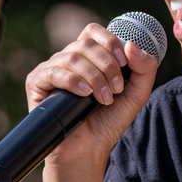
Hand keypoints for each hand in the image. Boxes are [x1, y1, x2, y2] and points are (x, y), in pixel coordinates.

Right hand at [24, 23, 158, 163]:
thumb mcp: (136, 94)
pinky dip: (73, 81)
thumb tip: (131, 44)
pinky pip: (53, 71)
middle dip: (107, 65)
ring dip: (95, 77)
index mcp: (87, 57)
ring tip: (104, 99)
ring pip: (72, 57)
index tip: (124, 63)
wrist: (87, 150)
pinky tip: (85, 95)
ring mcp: (50, 70)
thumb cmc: (108, 122)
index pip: (93, 31)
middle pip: (86, 43)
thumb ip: (144, 68)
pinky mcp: (37, 84)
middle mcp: (67, 59)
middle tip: (116, 89)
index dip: (110, 41)